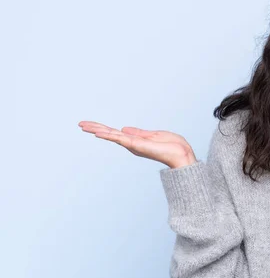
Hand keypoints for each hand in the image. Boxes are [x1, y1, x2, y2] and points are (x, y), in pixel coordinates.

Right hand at [78, 121, 197, 168]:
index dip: (103, 128)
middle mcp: (131, 144)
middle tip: (80, 123)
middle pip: (109, 134)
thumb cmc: (172, 146)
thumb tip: (124, 129)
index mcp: (136, 141)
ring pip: (111, 135)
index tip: (91, 124)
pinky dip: (109, 135)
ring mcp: (133, 145)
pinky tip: (98, 133)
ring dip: (97, 130)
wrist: (181, 154)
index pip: (116, 133)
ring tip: (83, 125)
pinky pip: (120, 139)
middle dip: (95, 128)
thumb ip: (139, 132)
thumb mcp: (154, 135)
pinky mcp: (137, 145)